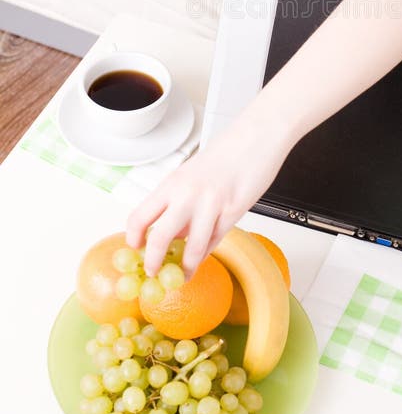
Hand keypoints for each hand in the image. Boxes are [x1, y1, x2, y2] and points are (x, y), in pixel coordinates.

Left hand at [126, 112, 292, 277]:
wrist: (256, 137)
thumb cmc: (226, 153)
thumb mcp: (192, 174)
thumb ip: (179, 203)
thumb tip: (172, 234)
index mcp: (172, 183)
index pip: (140, 216)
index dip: (133, 238)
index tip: (136, 249)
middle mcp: (187, 194)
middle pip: (160, 238)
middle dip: (154, 262)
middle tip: (154, 273)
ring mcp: (211, 204)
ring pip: (191, 248)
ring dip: (185, 267)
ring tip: (183, 275)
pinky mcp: (233, 211)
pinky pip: (215, 241)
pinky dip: (207, 253)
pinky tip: (203, 256)